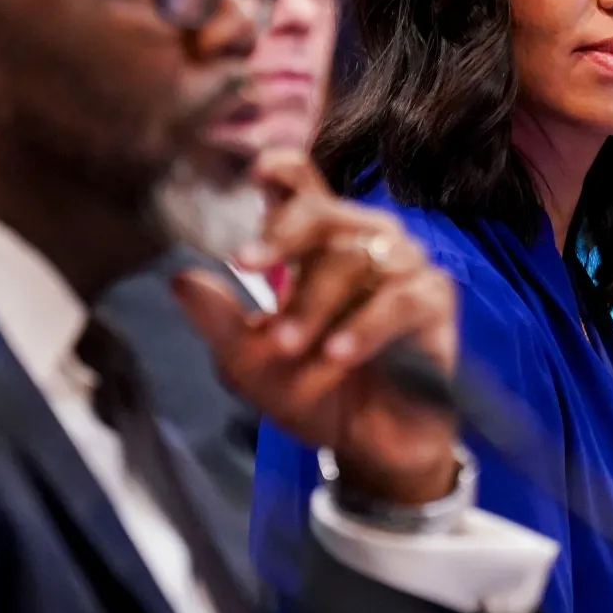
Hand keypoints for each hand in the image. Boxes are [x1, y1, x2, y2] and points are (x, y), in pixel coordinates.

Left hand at [173, 149, 460, 504]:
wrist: (367, 445)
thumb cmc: (311, 390)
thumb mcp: (251, 363)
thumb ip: (220, 322)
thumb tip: (180, 279)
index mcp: (315, 242)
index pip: (302, 185)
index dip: (281, 168)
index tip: (253, 172)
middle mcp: (360, 241)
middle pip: (323, 212)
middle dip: (282, 236)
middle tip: (246, 264)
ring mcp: (401, 266)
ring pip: (356, 258)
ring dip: (316, 302)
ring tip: (289, 346)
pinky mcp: (433, 300)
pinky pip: (400, 300)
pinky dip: (365, 327)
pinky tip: (338, 354)